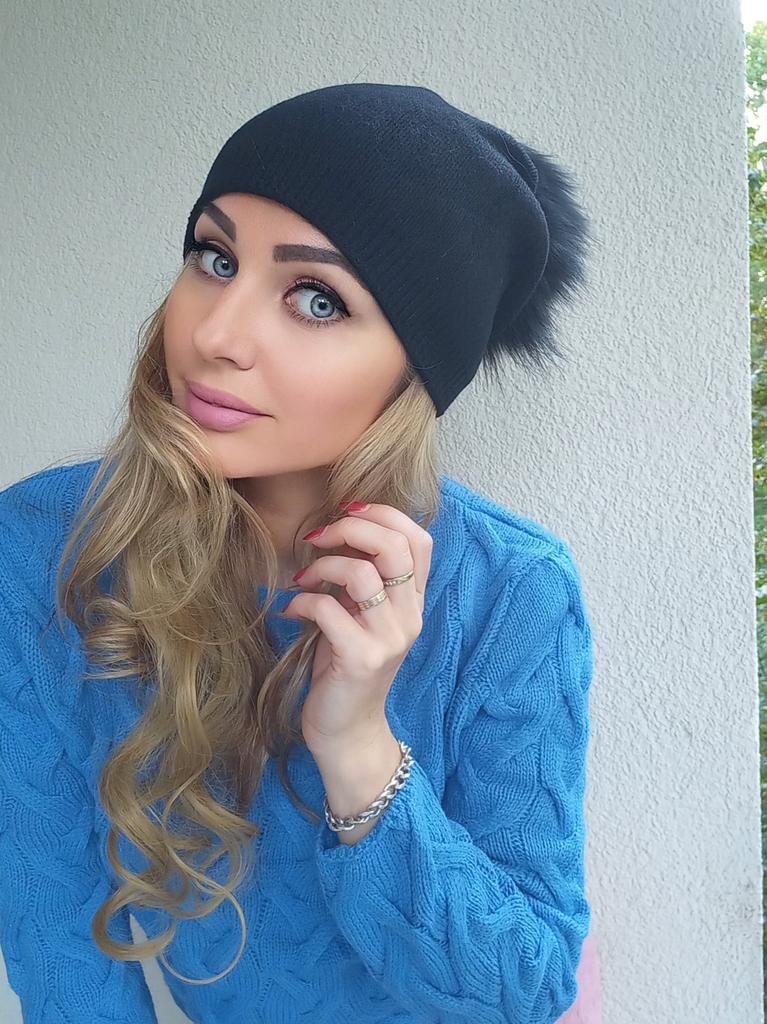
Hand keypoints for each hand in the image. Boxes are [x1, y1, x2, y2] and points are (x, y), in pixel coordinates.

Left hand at [280, 501, 432, 754]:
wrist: (348, 731)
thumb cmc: (344, 665)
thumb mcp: (359, 614)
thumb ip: (360, 577)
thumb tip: (337, 530)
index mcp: (413, 601)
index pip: (419, 540)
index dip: (384, 514)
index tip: (346, 512)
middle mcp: (410, 617)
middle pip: (395, 547)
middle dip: (351, 529)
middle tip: (317, 538)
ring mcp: (389, 639)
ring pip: (363, 574)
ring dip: (323, 567)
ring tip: (303, 580)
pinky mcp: (362, 659)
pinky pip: (330, 610)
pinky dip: (303, 602)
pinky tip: (290, 610)